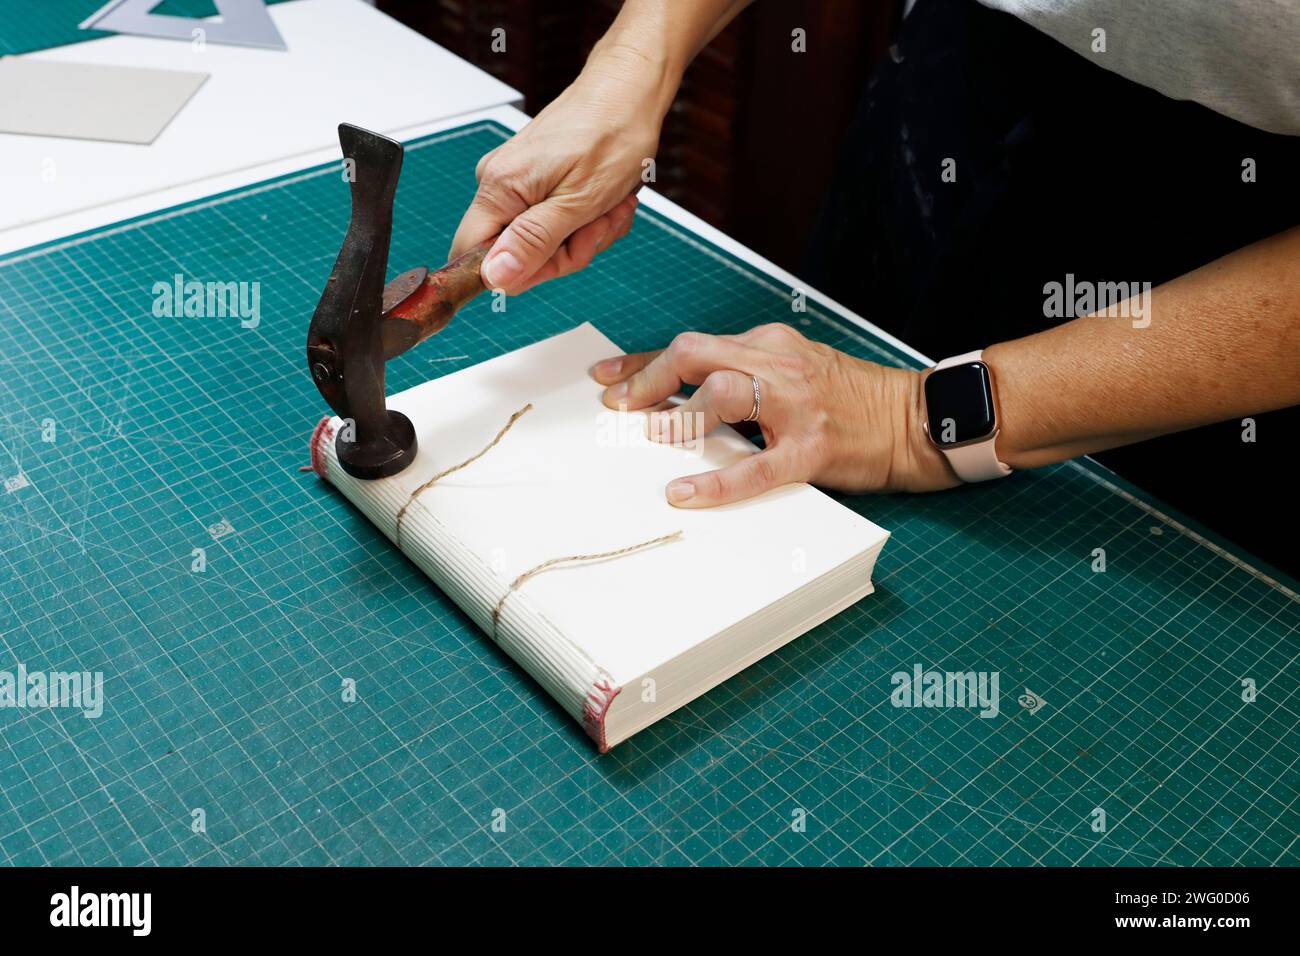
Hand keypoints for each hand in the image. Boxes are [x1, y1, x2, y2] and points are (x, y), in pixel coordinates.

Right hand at [449, 49, 666, 294]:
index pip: (472, 258)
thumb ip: (533, 242)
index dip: (515, 273)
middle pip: (516, 257)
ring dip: (585, 235)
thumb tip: (494, 277)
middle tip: (597, 223)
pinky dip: (587, 221)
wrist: (630, 92)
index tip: (554, 260)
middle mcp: (498, 186)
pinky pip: (556, 225)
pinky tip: (607, 201)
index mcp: (498, 189)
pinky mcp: (536, 182)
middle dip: (566, 252)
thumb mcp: (578, 203)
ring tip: (610, 205)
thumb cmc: (611, 136)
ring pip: (544, 245)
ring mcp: (518, 184)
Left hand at [590, 323, 958, 506]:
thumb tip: (680, 395)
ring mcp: (796, 405)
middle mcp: (778, 364)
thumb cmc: (853, 399)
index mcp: (770, 344)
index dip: (643, 361)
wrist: (918, 418)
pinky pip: (756, 467)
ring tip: (648, 434)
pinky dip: (716, 482)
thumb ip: (745, 375)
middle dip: (648, 377)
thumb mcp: (795, 369)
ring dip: (676, 414)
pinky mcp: (812, 449)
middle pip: (696, 354)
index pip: (694, 346)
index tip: (608, 377)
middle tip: (617, 406)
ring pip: (721, 392)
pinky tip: (686, 494)